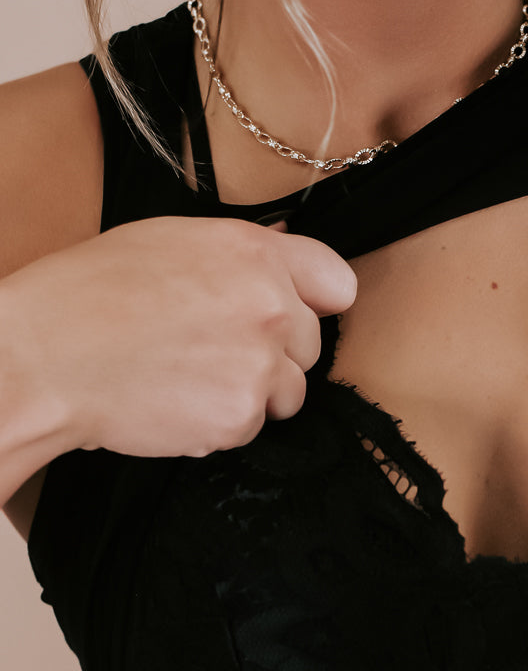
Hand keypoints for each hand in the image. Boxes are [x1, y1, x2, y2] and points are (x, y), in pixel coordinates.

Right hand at [0, 215, 355, 462]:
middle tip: (211, 351)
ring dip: (252, 394)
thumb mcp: (172, 242)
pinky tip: (177, 402)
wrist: (47, 356)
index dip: (314, 303)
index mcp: (254, 253)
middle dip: (274, 353)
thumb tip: (286, 251)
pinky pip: (254, 428)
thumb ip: (241, 254)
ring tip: (190, 377)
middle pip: (312, 345)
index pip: (336, 283)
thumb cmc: (93, 294)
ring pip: (289, 393)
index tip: (295, 315)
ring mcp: (260, 366)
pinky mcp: (242, 417)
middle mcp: (271, 307)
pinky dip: (222, 424)